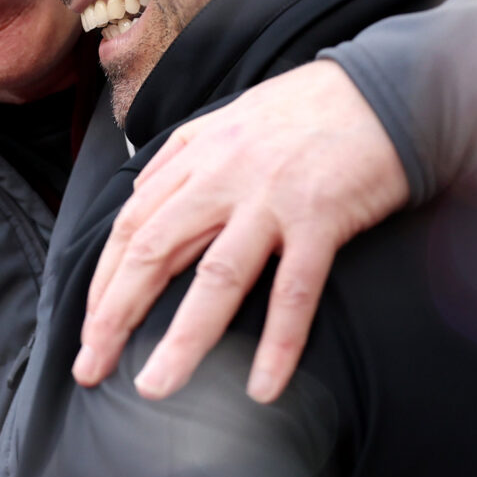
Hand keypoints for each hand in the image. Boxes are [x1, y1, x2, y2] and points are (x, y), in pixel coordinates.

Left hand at [73, 59, 408, 402]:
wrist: (386, 89)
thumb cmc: (311, 109)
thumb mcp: (234, 117)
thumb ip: (186, 154)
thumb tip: (141, 192)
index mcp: (199, 154)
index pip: (132, 223)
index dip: (105, 280)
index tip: (90, 326)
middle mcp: (225, 176)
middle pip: (154, 252)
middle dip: (115, 314)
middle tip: (93, 366)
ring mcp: (272, 199)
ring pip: (216, 278)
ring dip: (182, 339)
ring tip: (155, 387)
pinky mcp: (321, 218)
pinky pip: (295, 290)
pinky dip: (279, 342)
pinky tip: (263, 387)